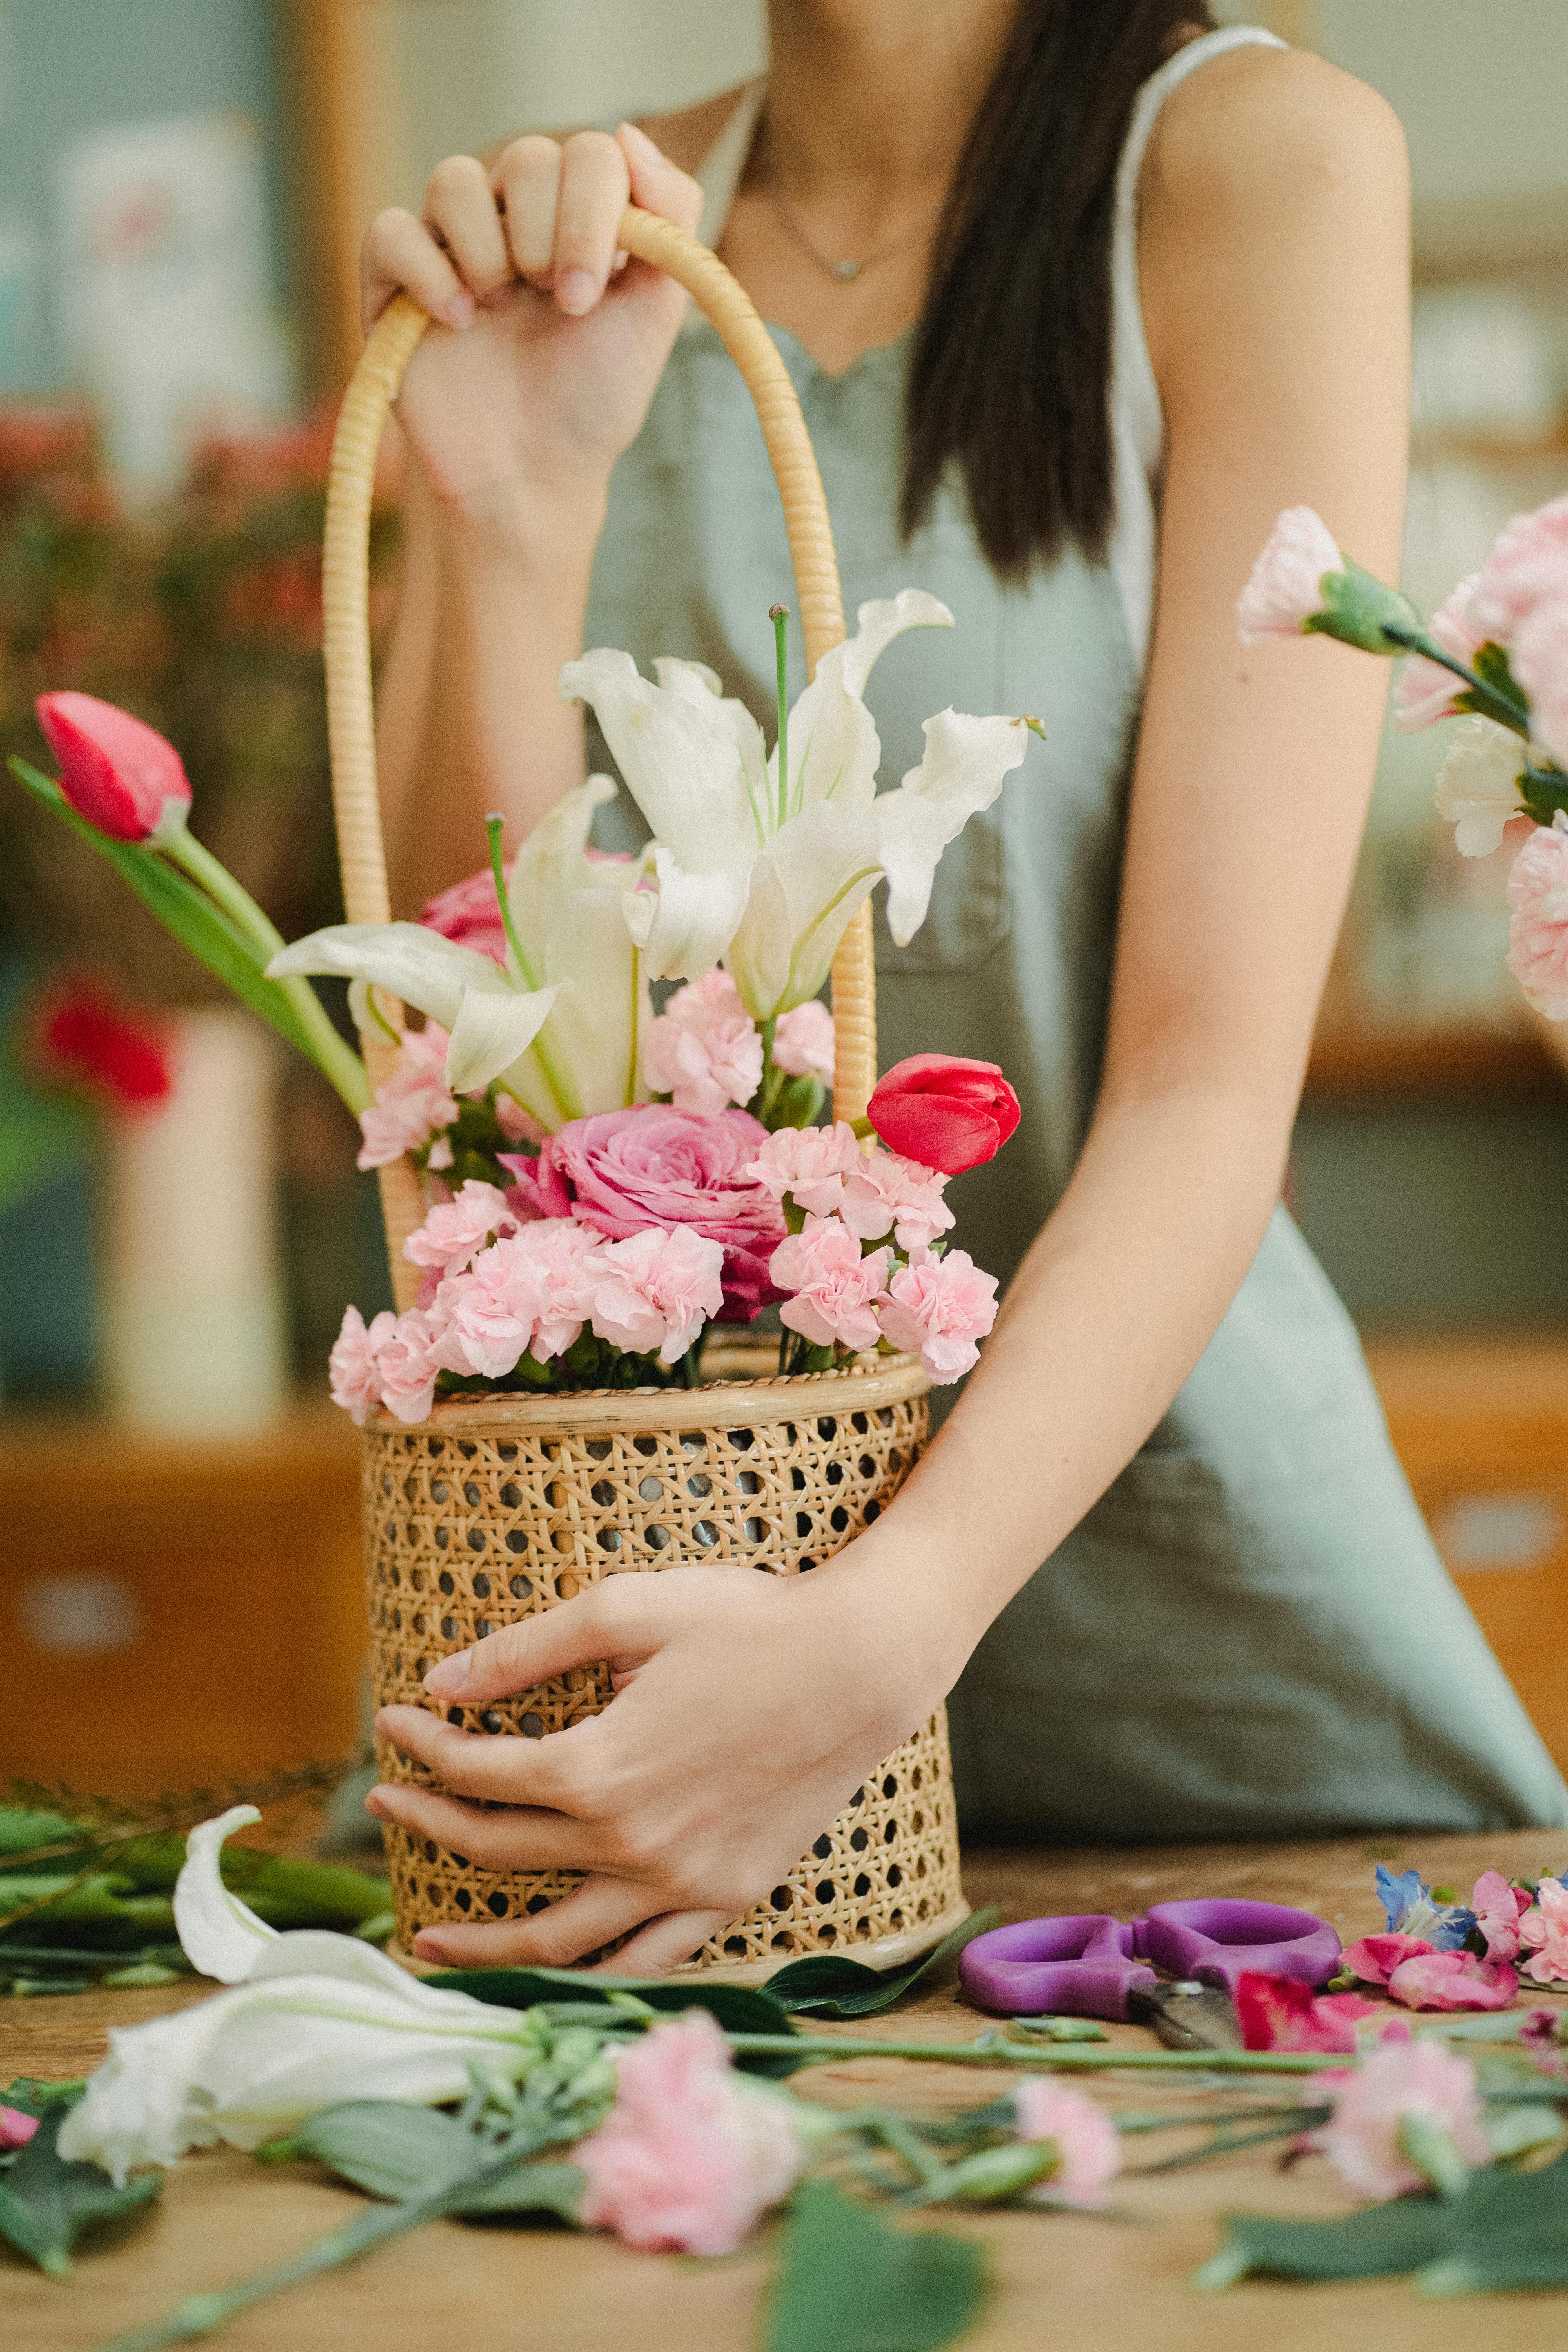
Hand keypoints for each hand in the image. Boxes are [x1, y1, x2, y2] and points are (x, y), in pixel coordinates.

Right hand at [360, 121, 702, 518]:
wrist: (534, 475)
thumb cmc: (593, 397)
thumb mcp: (655, 310)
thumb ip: (669, 218)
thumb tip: (630, 131)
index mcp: (573, 218)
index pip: (587, 152)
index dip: (593, 211)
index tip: (595, 290)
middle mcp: (509, 218)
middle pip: (524, 157)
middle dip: (551, 235)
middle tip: (559, 305)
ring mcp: (448, 246)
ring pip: (453, 180)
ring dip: (489, 250)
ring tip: (499, 311)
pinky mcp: (392, 282)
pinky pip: (391, 230)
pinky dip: (428, 272)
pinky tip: (457, 322)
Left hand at [368, 1544, 951, 1974]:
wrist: (863, 1663)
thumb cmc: (747, 1620)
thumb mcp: (626, 1609)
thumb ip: (526, 1649)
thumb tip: (442, 1682)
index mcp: (597, 1770)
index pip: (478, 1773)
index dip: (423, 1748)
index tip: (393, 1723)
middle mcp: (631, 1843)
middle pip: (500, 1849)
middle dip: (430, 1825)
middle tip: (386, 1805)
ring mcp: (683, 1882)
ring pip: (559, 1939)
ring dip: (483, 1946)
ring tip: (429, 1939)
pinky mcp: (730, 1894)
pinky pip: (648, 1958)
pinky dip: (594, 1974)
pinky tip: (559, 1972)